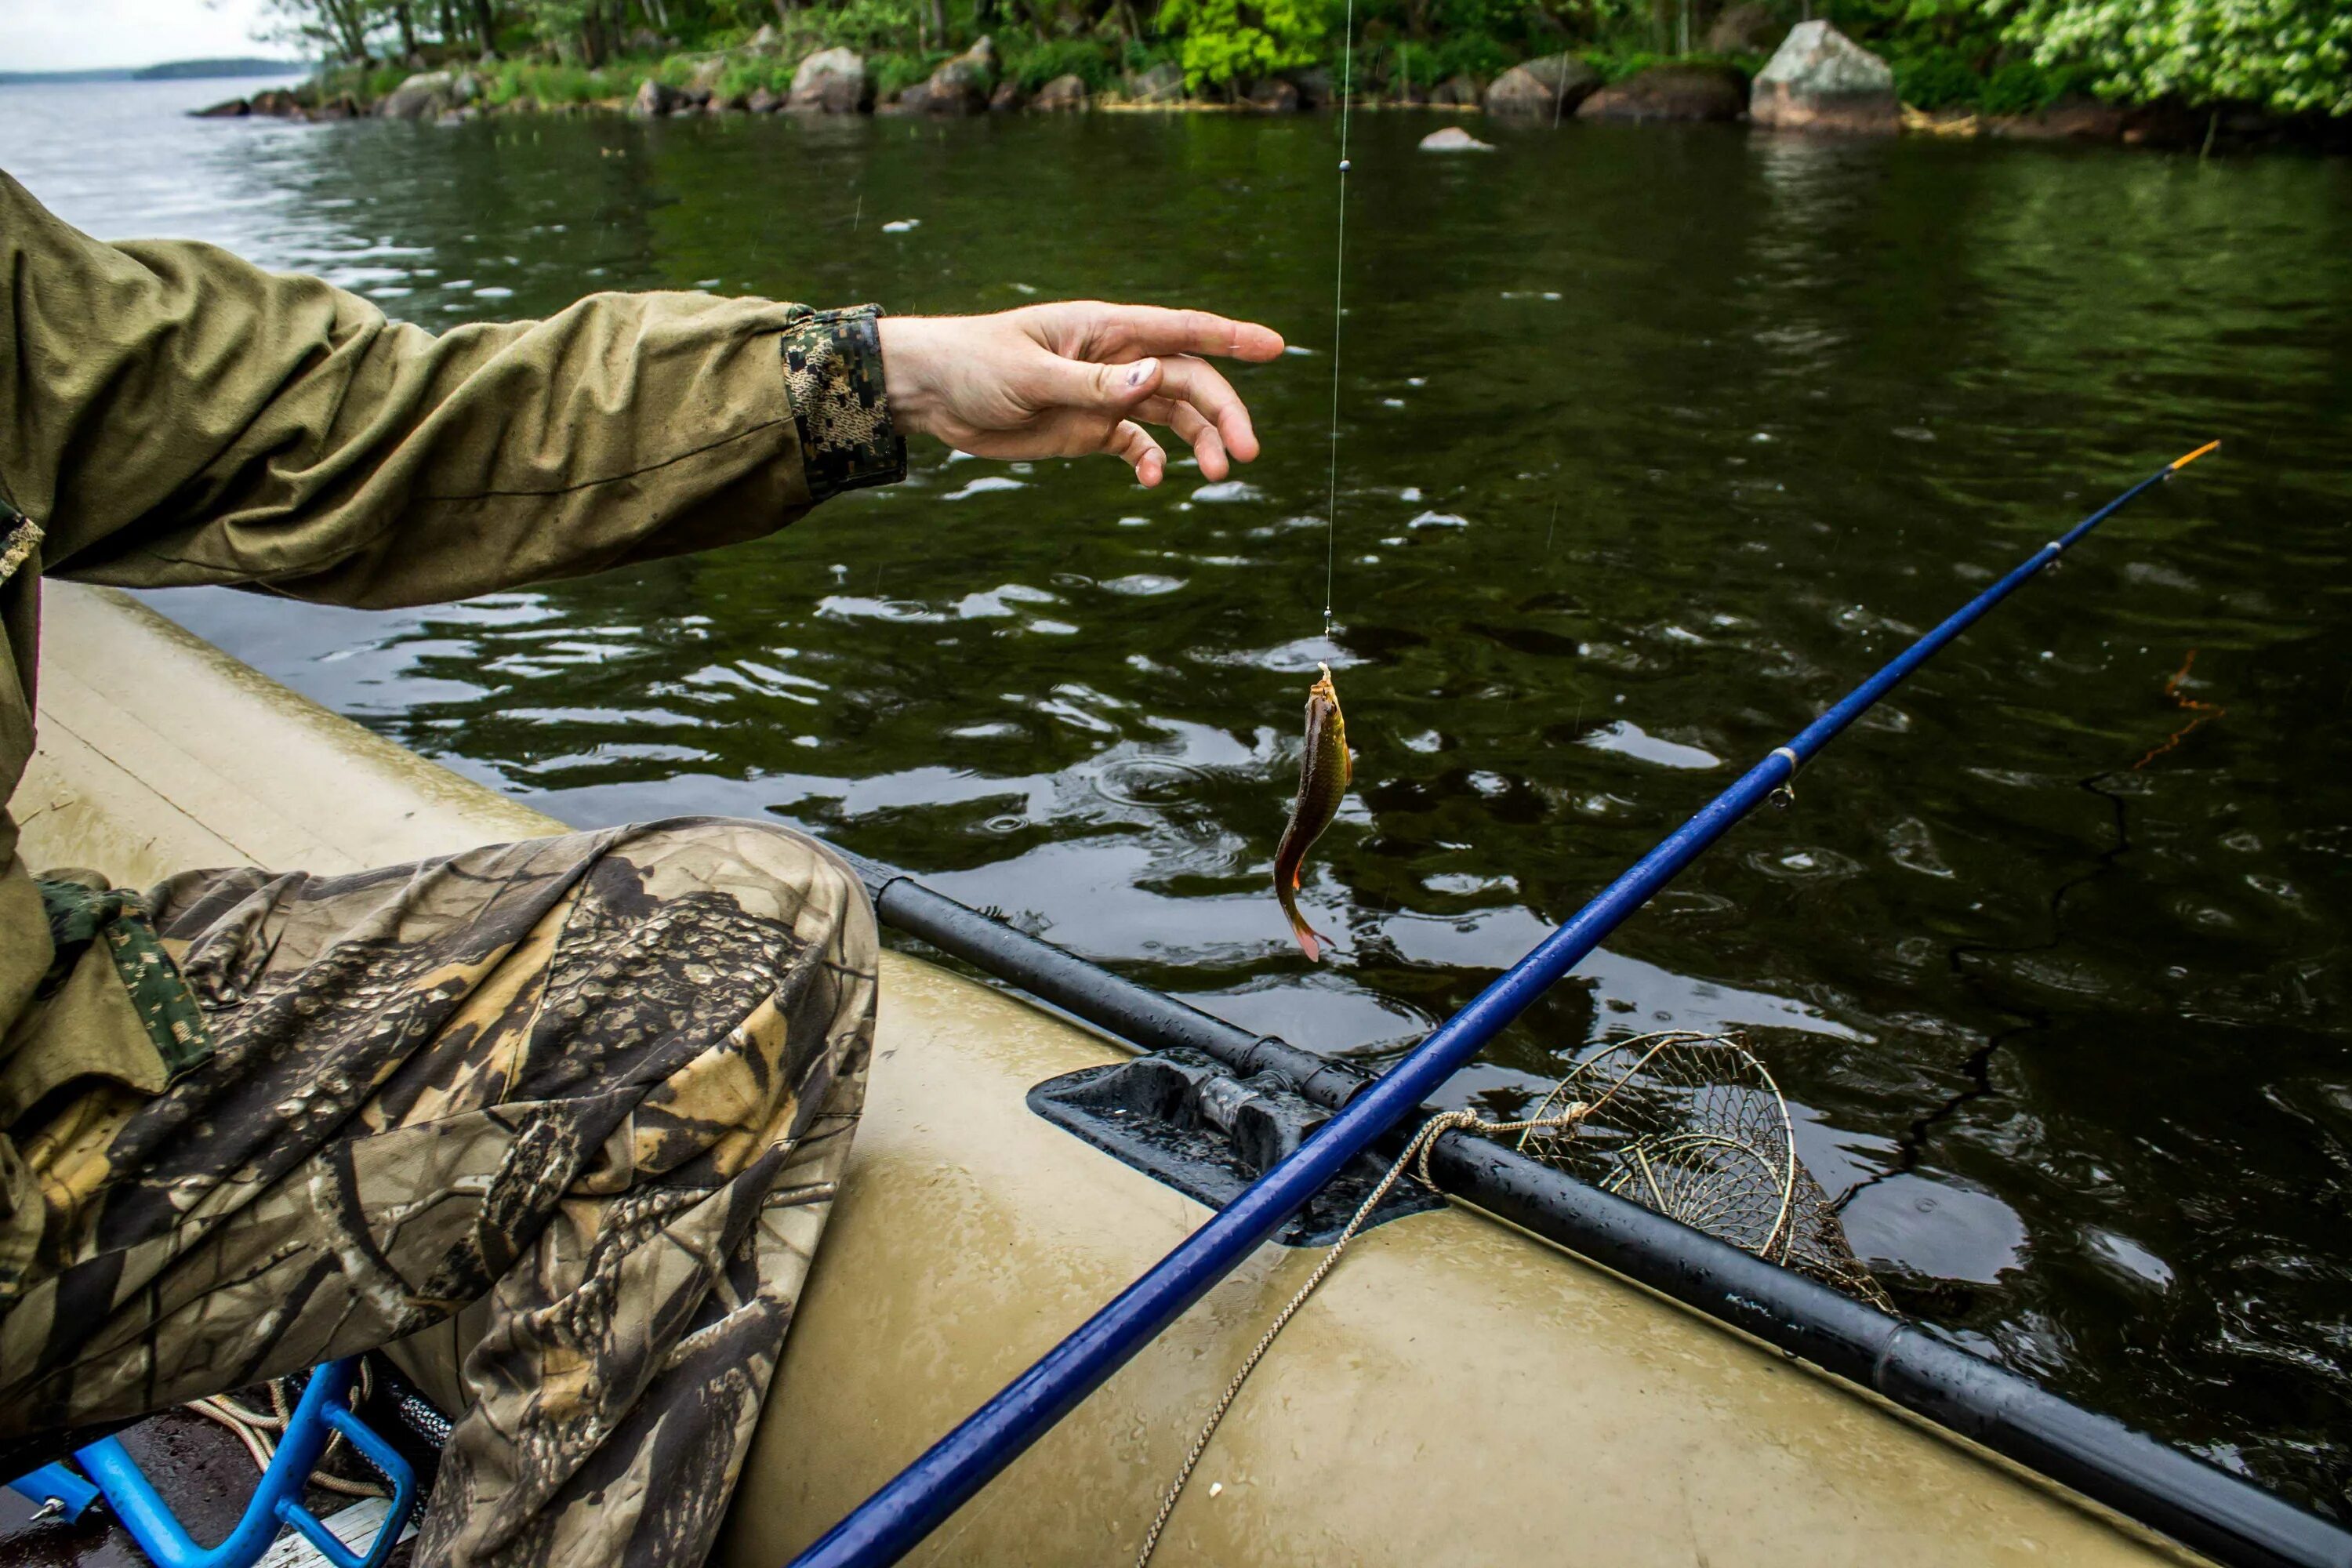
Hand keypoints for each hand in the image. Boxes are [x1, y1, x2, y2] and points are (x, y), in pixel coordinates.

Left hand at [878, 303, 1285, 486]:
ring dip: (1199, 443)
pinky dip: (1152, 464)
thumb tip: (1157, 378)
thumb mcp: (1031, 374)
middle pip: (1188, 381)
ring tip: (1216, 475)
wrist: (932, 393)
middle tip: (1246, 453)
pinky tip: (1154, 483)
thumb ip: (1094, 382)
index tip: (1276, 346)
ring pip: (1172, 417)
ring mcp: (1106, 395)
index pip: (1180, 329)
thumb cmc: (974, 364)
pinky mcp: (1090, 430)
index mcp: (1105, 329)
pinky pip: (1137, 447)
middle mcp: (1116, 360)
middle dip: (1224, 413)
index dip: (1231, 336)